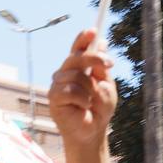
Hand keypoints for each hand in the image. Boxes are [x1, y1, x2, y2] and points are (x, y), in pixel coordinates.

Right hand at [48, 28, 116, 151]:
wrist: (93, 131)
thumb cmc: (99, 109)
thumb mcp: (106, 86)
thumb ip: (102, 68)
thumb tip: (102, 43)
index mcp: (79, 68)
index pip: (78, 49)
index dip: (83, 38)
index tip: (93, 31)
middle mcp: (66, 73)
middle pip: (76, 57)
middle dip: (94, 58)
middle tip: (109, 64)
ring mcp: (58, 84)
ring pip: (75, 75)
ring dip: (89, 89)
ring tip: (91, 102)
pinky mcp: (54, 97)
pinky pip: (70, 90)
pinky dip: (82, 99)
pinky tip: (83, 107)